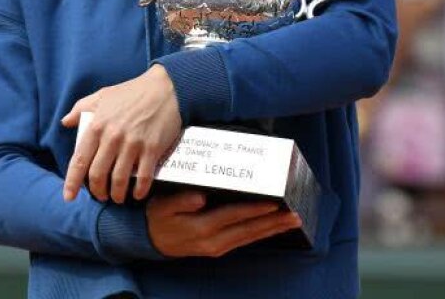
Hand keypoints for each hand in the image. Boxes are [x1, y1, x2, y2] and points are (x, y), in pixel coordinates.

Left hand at [61, 65, 181, 202]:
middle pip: (98, 175)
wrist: (165, 88)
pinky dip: (139, 190)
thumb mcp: (102, 95)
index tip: (68, 197)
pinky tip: (137, 194)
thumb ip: (81, 109)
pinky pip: (143, 177)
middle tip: (101, 196)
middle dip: (97, 191)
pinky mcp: (152, 149)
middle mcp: (112, 137)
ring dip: (117, 194)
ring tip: (118, 198)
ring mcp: (133, 144)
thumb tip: (65, 122)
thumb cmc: (131, 92)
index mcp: (97, 125)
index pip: (80, 160)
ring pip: (119, 180)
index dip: (72, 182)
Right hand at [146, 191, 300, 257]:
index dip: (254, 210)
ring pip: (250, 237)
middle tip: (294, 216)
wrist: (150, 241)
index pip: (233, 216)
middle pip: (248, 231)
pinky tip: (272, 227)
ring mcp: (217, 247)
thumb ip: (181, 200)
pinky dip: (261, 233)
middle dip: (273, 223)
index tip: (274, 204)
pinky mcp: (219, 249)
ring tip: (292, 221)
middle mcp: (213, 241)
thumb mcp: (162, 205)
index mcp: (201, 227)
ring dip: (272, 230)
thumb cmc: (158, 217)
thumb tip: (201, 196)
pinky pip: (244, 240)